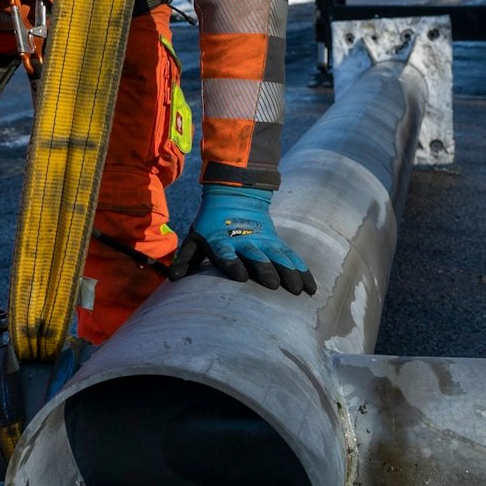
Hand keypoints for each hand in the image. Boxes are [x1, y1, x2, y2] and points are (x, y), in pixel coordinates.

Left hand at [171, 185, 316, 294]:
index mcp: (222, 241)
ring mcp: (264, 241)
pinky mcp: (277, 242)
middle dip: (265, 269)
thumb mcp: (195, 237)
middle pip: (257, 256)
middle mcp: (245, 241)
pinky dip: (302, 271)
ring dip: (289, 273)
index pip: (226, 253)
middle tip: (274, 285)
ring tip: (299, 291)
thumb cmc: (211, 224)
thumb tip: (173, 279)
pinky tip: (311, 288)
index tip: (238, 277)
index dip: (231, 263)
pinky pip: (292, 257)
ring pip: (279, 257)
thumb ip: (186, 259)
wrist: (235, 194)